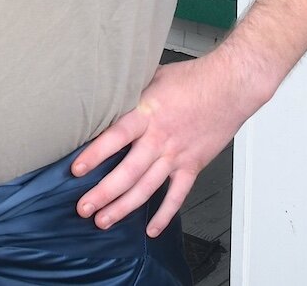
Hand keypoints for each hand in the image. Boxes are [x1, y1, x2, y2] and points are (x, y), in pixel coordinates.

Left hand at [71, 52, 268, 236]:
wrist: (230, 86)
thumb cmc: (194, 78)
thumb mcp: (154, 76)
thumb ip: (131, 92)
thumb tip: (106, 93)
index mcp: (148, 113)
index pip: (116, 137)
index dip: (95, 154)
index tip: (76, 170)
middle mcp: (160, 138)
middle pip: (128, 171)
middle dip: (103, 193)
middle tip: (83, 208)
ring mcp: (177, 155)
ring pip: (147, 188)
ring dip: (124, 207)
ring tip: (103, 221)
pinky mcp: (193, 165)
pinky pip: (177, 195)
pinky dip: (165, 214)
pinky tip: (151, 229)